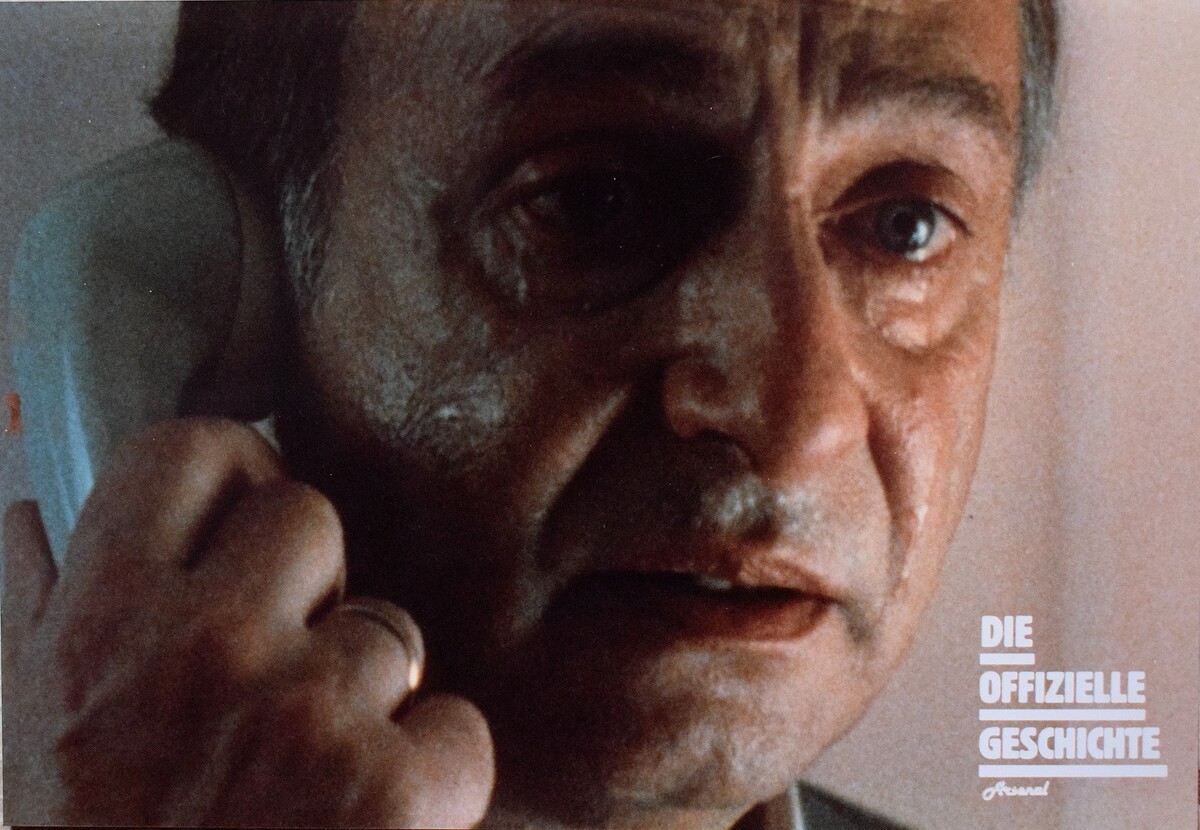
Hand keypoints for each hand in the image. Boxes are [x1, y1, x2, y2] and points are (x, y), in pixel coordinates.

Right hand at [2, 418, 492, 826]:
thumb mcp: (15, 740)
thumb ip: (27, 614)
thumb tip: (32, 509)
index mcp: (97, 626)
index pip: (188, 451)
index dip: (232, 470)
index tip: (244, 514)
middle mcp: (205, 649)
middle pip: (314, 518)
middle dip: (310, 585)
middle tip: (281, 670)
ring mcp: (306, 716)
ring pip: (391, 632)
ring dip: (363, 702)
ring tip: (302, 791)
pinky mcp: (395, 793)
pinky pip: (455, 725)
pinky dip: (431, 777)